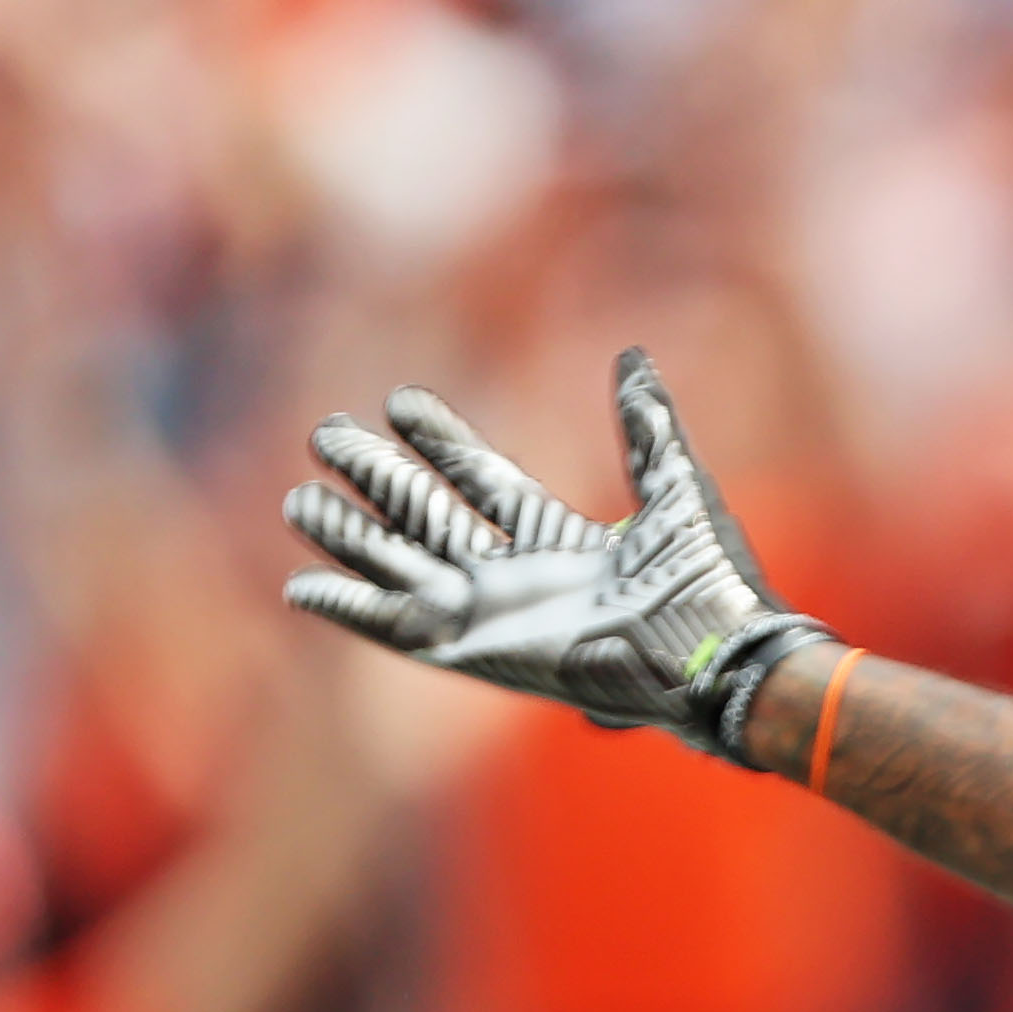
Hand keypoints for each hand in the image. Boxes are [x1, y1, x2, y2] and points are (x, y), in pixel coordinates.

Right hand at [278, 349, 826, 762]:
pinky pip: (398, 629)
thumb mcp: (677, 488)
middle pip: (428, 517)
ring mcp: (494, 617)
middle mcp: (519, 577)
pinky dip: (351, 609)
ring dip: (349, 535)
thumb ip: (648, 424)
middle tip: (326, 434)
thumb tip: (634, 356)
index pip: (482, 479)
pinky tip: (303, 585)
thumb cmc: (709, 583)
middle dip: (378, 477)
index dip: (440, 441)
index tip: (398, 402)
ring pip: (401, 566)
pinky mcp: (477, 655)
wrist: (713, 655)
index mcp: (560, 540)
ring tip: (299, 500)